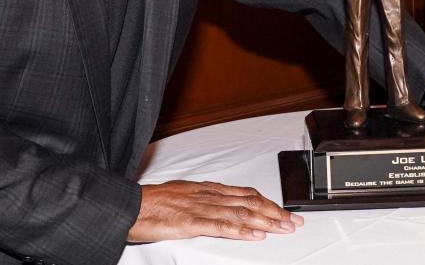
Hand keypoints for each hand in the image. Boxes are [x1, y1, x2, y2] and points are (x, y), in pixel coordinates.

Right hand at [128, 180, 303, 242]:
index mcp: (207, 189)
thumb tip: (222, 206)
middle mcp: (208, 195)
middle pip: (249, 202)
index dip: (268, 203)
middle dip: (275, 212)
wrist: (131, 205)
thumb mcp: (183, 196)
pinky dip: (240, 230)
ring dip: (265, 221)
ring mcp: (200, 207)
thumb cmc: (153, 202)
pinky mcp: (191, 222)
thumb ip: (204, 200)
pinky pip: (220, 225)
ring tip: (283, 228)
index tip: (285, 211)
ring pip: (240, 213)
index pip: (246, 194)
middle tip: (294, 222)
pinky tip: (255, 235)